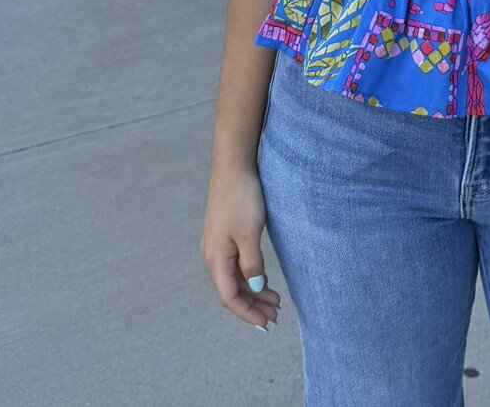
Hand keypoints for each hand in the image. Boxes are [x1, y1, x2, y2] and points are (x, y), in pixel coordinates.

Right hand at [202, 163, 281, 330]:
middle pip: (232, 290)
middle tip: (276, 316)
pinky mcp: (226, 234)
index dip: (247, 313)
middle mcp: (213, 254)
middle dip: (253, 305)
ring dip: (254, 291)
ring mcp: (219, 244)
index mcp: (216, 257)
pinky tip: (263, 279)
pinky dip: (251, 275)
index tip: (266, 324)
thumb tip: (255, 288)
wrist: (234, 165)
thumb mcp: (250, 233)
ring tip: (275, 301)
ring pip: (235, 277)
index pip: (229, 297)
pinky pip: (237, 264)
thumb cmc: (242, 197)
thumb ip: (252, 264)